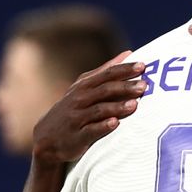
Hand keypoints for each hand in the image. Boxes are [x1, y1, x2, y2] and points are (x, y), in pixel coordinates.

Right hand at [31, 51, 146, 167]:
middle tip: (144, 85)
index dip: (124, 69)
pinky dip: (102, 127)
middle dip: (125, 87)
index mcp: (84, 86)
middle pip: (105, 90)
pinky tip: (115, 123)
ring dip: (117, 107)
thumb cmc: (73, 108)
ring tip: (135, 105)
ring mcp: (77, 118)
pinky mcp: (76, 137)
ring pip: (99, 110)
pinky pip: (90, 131)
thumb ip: (106, 71)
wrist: (47, 137)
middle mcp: (80, 99)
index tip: (142, 65)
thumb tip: (128, 54)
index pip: (107, 74)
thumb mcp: (84, 87)